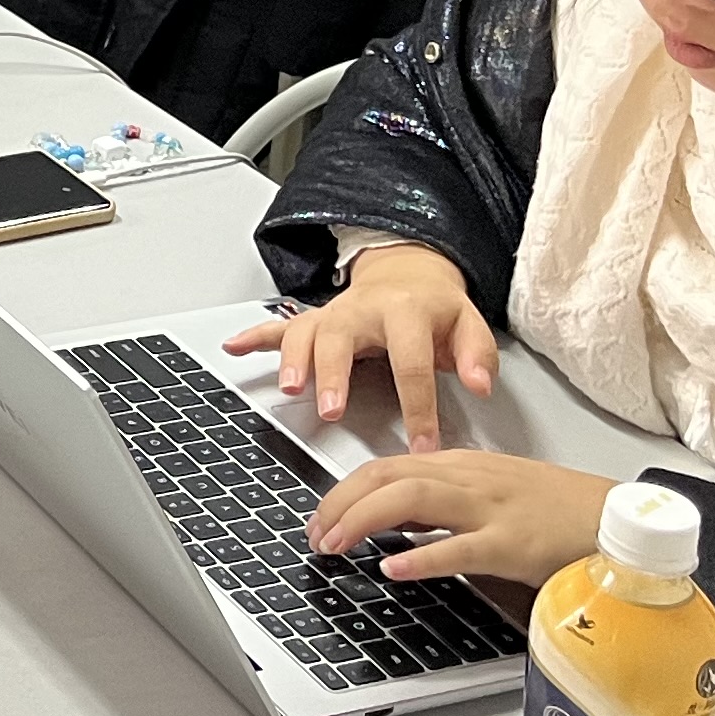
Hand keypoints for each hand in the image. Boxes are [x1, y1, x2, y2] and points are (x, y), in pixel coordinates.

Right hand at [222, 241, 497, 453]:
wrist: (408, 271)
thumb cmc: (435, 309)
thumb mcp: (469, 325)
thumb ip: (477, 355)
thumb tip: (480, 385)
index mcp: (407, 311)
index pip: (412, 362)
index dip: (418, 407)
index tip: (421, 444)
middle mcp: (364, 309)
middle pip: (343, 339)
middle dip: (334, 374)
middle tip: (332, 409)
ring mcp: (335, 313)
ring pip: (306, 332)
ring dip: (293, 359)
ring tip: (289, 388)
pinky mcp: (316, 319)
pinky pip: (280, 326)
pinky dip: (254, 336)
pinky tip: (234, 347)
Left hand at [308, 449, 611, 590]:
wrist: (619, 519)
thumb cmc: (560, 511)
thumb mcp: (492, 495)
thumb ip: (444, 505)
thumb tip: (395, 521)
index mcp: (462, 467)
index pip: (386, 466)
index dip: (344, 489)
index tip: (320, 515)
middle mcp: (469, 479)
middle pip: (387, 476)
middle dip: (340, 502)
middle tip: (314, 534)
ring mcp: (491, 510)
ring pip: (412, 498)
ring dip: (363, 520)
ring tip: (334, 544)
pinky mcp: (514, 544)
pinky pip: (459, 547)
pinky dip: (420, 556)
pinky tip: (393, 567)